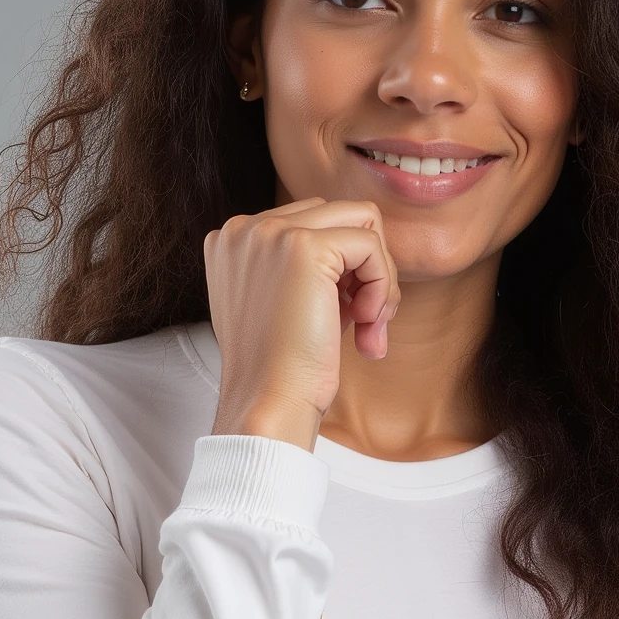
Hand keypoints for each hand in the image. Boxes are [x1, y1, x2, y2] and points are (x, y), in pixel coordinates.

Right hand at [204, 197, 399, 451]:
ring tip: (369, 325)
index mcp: (235, 240)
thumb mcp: (287, 304)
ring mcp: (271, 233)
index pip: (315, 223)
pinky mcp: (304, 247)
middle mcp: (245, 228)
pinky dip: (383, 286)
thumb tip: (366, 248)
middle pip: (340, 215)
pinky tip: (367, 325)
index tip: (343, 317)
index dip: (343, 269)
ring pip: (363, 223)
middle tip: (365, 322)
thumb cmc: (283, 370)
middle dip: (366, 269)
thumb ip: (308, 269)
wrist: (269, 403)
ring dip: (379, 277)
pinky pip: (372, 246)